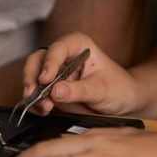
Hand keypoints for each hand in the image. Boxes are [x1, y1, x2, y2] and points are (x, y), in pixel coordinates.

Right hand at [22, 33, 144, 117]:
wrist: (123, 103)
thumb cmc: (118, 88)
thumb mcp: (102, 89)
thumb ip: (78, 90)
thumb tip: (55, 91)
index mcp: (78, 45)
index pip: (58, 48)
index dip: (49, 62)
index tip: (46, 79)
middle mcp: (63, 56)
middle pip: (38, 60)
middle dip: (32, 76)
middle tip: (32, 92)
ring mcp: (56, 74)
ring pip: (33, 77)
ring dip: (32, 92)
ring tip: (43, 107)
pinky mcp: (52, 90)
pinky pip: (37, 94)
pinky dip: (35, 103)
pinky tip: (42, 111)